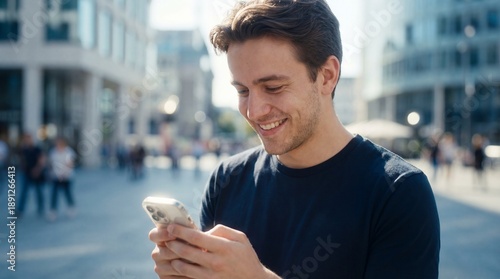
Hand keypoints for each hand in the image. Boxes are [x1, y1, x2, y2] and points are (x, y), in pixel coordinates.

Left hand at [151, 224, 279, 278]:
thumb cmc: (246, 257)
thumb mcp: (240, 237)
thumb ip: (221, 230)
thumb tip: (204, 231)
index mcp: (224, 247)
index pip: (197, 237)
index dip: (181, 231)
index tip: (171, 226)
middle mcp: (217, 262)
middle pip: (187, 252)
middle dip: (173, 244)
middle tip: (165, 238)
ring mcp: (212, 276)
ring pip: (184, 268)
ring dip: (173, 259)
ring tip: (168, 252)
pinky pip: (189, 278)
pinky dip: (179, 272)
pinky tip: (175, 265)